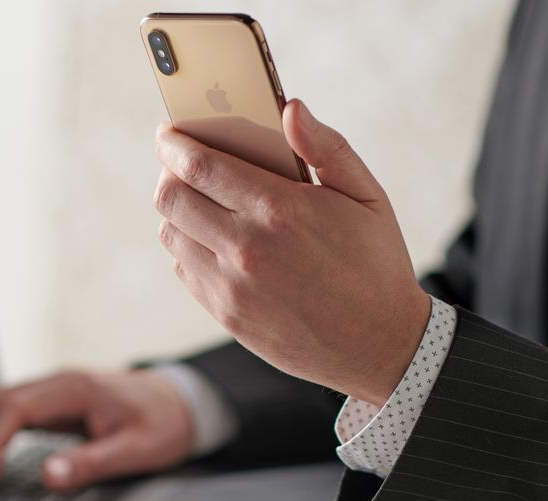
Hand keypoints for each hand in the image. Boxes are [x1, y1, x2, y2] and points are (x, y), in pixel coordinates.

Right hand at [0, 369, 194, 490]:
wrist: (184, 401)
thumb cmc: (164, 423)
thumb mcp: (136, 449)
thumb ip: (91, 462)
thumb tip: (48, 477)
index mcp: (74, 388)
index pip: (14, 410)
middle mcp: (58, 382)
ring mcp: (54, 389)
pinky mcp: (55, 400)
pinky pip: (10, 410)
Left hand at [152, 99, 429, 405]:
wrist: (381, 345)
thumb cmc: (376, 262)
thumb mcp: (366, 196)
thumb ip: (326, 148)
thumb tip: (290, 108)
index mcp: (279, 210)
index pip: (200, 166)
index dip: (174, 145)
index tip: (167, 134)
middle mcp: (246, 249)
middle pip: (171, 199)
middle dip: (169, 173)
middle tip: (179, 164)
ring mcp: (232, 287)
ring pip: (171, 234)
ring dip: (177, 212)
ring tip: (198, 201)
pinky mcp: (227, 315)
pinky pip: (185, 269)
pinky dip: (190, 247)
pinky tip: (214, 239)